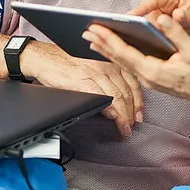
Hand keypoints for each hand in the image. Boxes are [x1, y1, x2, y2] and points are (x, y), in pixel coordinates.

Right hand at [23, 41, 143, 136]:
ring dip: (123, 115)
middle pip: (126, 92)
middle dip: (131, 113)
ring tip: (123, 127)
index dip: (139, 102)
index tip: (139, 117)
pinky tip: (112, 116)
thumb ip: (111, 85)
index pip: (133, 84)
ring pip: (116, 95)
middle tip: (131, 127)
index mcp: (112, 64)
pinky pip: (99, 94)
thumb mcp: (97, 73)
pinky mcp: (81, 80)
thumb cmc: (73, 69)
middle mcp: (106, 67)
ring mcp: (94, 73)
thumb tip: (123, 107)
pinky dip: (108, 106)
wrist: (50, 61)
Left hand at [84, 15, 189, 105]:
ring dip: (108, 51)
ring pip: (123, 64)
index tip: (96, 27)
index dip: (108, 38)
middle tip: (86, 31)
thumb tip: (160, 17)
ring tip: (94, 40)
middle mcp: (148, 78)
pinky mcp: (154, 80)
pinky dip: (120, 56)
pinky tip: (115, 51)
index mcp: (153, 70)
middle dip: (102, 44)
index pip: (124, 52)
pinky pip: (131, 67)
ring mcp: (150, 81)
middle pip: (119, 59)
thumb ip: (175, 33)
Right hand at [129, 0, 189, 46]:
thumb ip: (189, 15)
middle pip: (143, 16)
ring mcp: (158, 19)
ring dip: (141, 38)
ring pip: (144, 29)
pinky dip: (148, 45)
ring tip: (137, 49)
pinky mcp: (158, 31)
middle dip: (137, 27)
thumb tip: (177, 14)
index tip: (130, 17)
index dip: (140, 9)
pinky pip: (149, 38)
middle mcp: (160, 6)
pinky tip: (147, 54)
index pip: (151, 1)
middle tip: (129, 38)